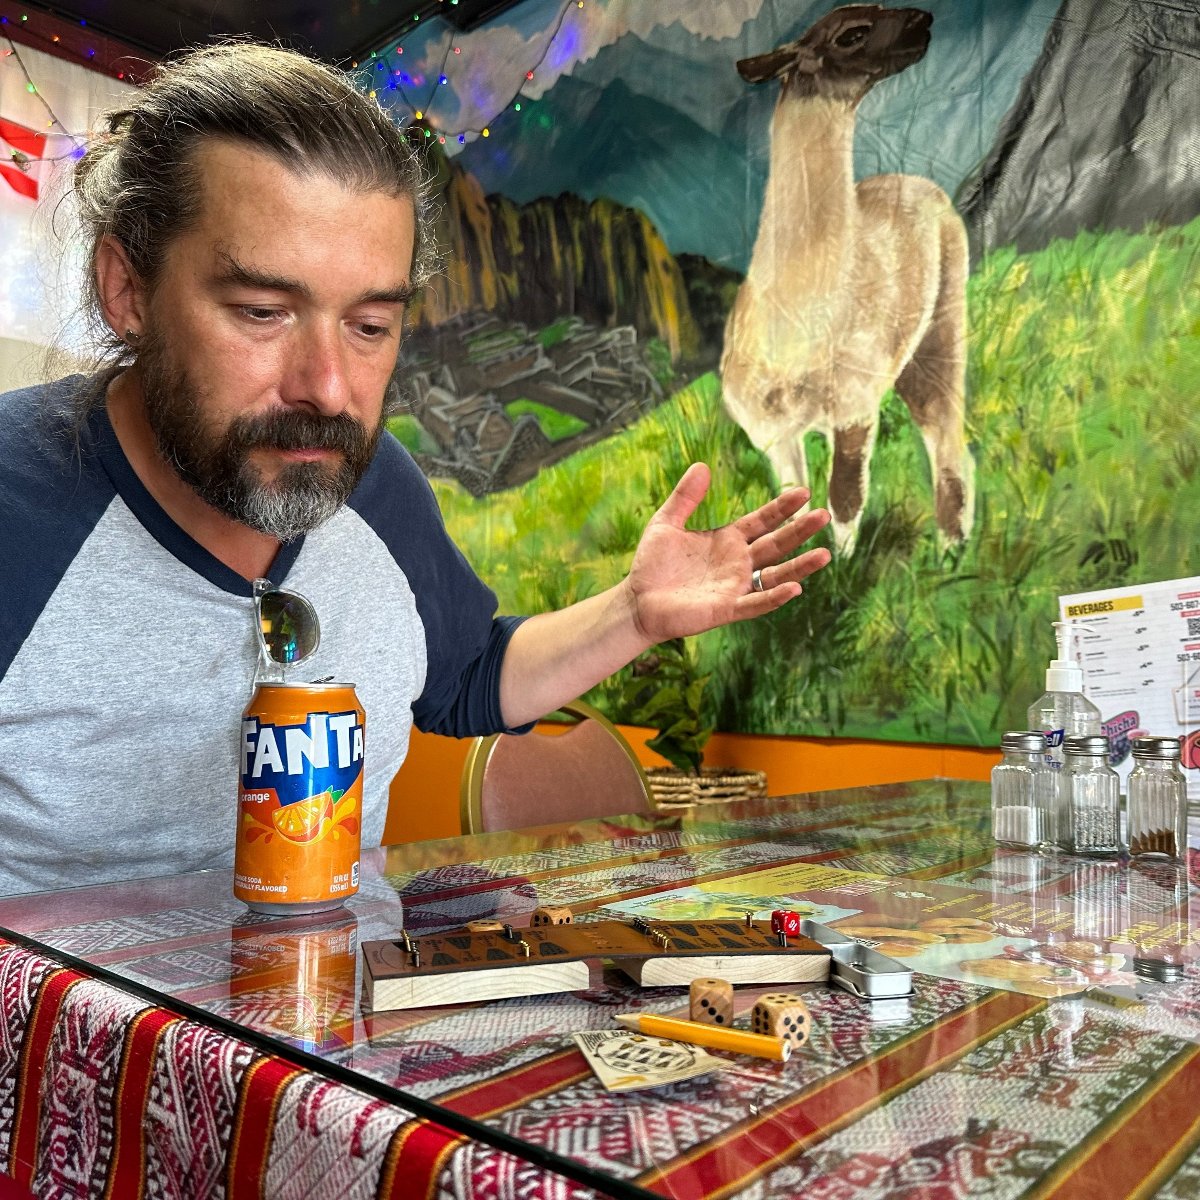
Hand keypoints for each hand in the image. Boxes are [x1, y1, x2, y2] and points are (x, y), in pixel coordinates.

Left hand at [623, 462, 831, 644]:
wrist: (637, 601)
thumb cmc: (652, 565)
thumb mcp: (666, 523)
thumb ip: (685, 497)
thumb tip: (702, 465)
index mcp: (729, 540)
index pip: (763, 521)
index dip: (783, 507)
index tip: (804, 492)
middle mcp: (739, 563)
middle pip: (777, 544)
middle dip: (800, 531)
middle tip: (824, 515)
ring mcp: (735, 586)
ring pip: (776, 575)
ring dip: (800, 566)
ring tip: (825, 554)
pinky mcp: (726, 608)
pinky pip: (756, 603)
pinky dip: (774, 596)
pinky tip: (794, 587)